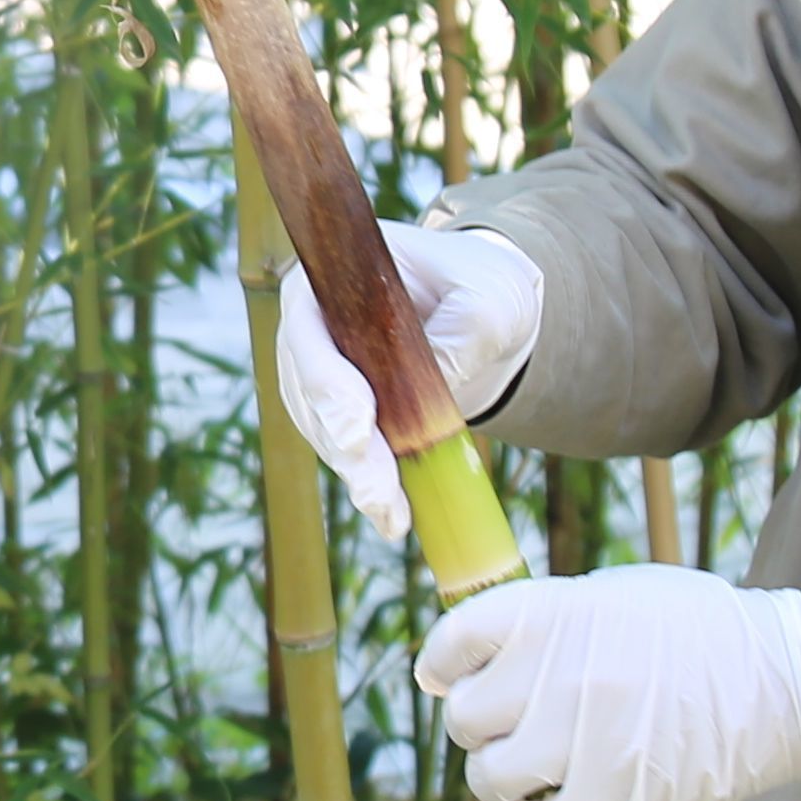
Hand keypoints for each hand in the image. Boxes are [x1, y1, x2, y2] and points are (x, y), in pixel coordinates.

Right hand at [271, 223, 545, 537]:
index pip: (311, 335)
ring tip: (392, 516)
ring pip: (322, 433)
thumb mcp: (490, 296)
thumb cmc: (480, 285)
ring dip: (356, 477)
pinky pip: (344, 452)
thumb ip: (465, 330)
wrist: (483, 308)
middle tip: (377, 494)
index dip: (327, 387)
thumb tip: (437, 385)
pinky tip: (394, 517)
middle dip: (346, 451)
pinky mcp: (340, 411)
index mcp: (332, 282)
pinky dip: (367, 484)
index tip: (356, 435)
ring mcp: (320, 372)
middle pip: (311, 395)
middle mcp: (311, 328)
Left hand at [418, 566, 800, 800]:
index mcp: (554, 610)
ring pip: (488, 777)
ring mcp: (581, 739)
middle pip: (464, 717)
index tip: (446, 680)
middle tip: (512, 730)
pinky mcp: (611, 800)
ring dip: (501, 781)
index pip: (453, 641)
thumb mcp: (619, 595)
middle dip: (480, 728)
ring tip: (532, 775)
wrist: (785, 682)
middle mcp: (556, 672)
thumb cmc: (702, 633)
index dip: (442, 666)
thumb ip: (550, 620)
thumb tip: (480, 655)